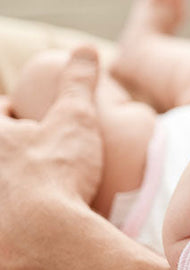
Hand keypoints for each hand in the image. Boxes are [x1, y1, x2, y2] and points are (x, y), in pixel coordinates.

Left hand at [0, 47, 102, 206]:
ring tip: (32, 180)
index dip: (14, 109)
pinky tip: (32, 208)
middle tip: (34, 150)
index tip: (28, 116)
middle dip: (13, 144)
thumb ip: (78, 81)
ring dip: (12, 174)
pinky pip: (6, 205)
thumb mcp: (75, 117)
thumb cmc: (56, 172)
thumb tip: (85, 49)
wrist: (45, 234)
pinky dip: (13, 202)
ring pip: (2, 175)